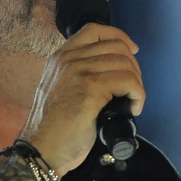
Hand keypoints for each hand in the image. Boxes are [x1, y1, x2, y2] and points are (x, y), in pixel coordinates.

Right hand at [20, 22, 144, 175]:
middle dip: (133, 67)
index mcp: (60, 57)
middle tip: (133, 89)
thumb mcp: (61, 92)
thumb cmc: (54, 130)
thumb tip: (111, 75)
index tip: (132, 51)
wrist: (42, 150)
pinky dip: (138, 94)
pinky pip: (127, 81)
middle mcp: (68, 59)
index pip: (94, 30)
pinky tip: (134, 108)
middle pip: (115, 46)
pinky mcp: (90, 87)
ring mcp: (78, 71)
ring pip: (124, 63)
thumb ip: (78, 77)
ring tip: (133, 102)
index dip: (118, 36)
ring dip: (136, 83)